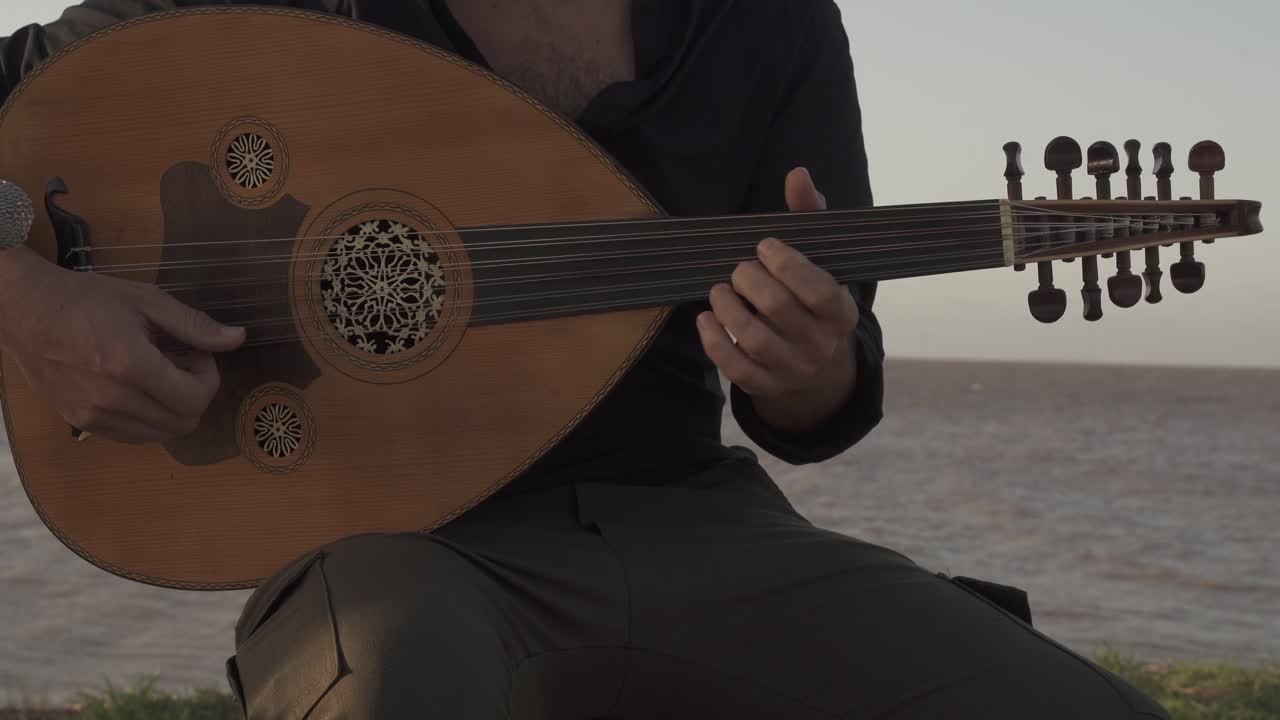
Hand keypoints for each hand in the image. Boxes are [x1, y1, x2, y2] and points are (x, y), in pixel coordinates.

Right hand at [0, 248, 245, 443]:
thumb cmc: (85, 299)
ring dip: (173, 409)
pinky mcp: (80, 422)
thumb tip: (238, 338)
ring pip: (161, 435)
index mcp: (130, 365)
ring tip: (160, 376)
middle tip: (183, 365)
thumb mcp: (146, 301)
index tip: (198, 354)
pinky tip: (140, 389)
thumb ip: (194, 325)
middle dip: (196, 394)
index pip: (195, 399)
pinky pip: (134, 436)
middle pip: (184, 422)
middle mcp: (111, 398)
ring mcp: (93, 415)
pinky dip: (149, 419)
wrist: (24, 311)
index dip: (209, 378)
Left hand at [695, 167, 858, 429]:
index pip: (817, 288)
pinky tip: (705, 318)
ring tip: (720, 289)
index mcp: (841, 312)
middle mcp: (820, 344)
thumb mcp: (821, 261)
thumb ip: (808, 217)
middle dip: (749, 280)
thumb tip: (797, 173)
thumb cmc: (812, 300)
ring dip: (728, 308)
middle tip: (739, 269)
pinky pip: (735, 367)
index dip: (786, 263)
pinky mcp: (764, 386)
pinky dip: (713, 341)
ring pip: (753, 339)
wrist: (818, 370)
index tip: (763, 246)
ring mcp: (792, 369)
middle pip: (778, 308)